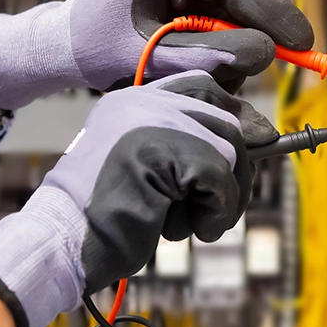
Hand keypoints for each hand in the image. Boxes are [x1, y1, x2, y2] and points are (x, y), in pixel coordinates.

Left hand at [0, 0, 313, 109]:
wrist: (68, 39)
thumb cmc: (100, 51)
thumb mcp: (154, 61)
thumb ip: (211, 56)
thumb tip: (267, 51)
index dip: (273, 12)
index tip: (304, 42)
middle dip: (256, 26)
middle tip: (261, 63)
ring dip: (239, 30)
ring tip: (213, 59)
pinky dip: (226, 25)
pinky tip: (207, 44)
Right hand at [0, 71, 276, 326]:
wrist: (62, 240)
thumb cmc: (106, 214)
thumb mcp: (147, 167)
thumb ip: (188, 143)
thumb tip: (264, 134)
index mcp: (134, 99)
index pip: (203, 86)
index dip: (235, 115)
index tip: (254, 143)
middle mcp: (143, 102)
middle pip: (225, 120)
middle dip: (237, 168)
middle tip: (224, 205)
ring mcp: (150, 123)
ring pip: (228, 151)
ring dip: (224, 197)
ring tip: (197, 222)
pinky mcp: (160, 151)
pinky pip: (219, 177)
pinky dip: (218, 210)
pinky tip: (198, 228)